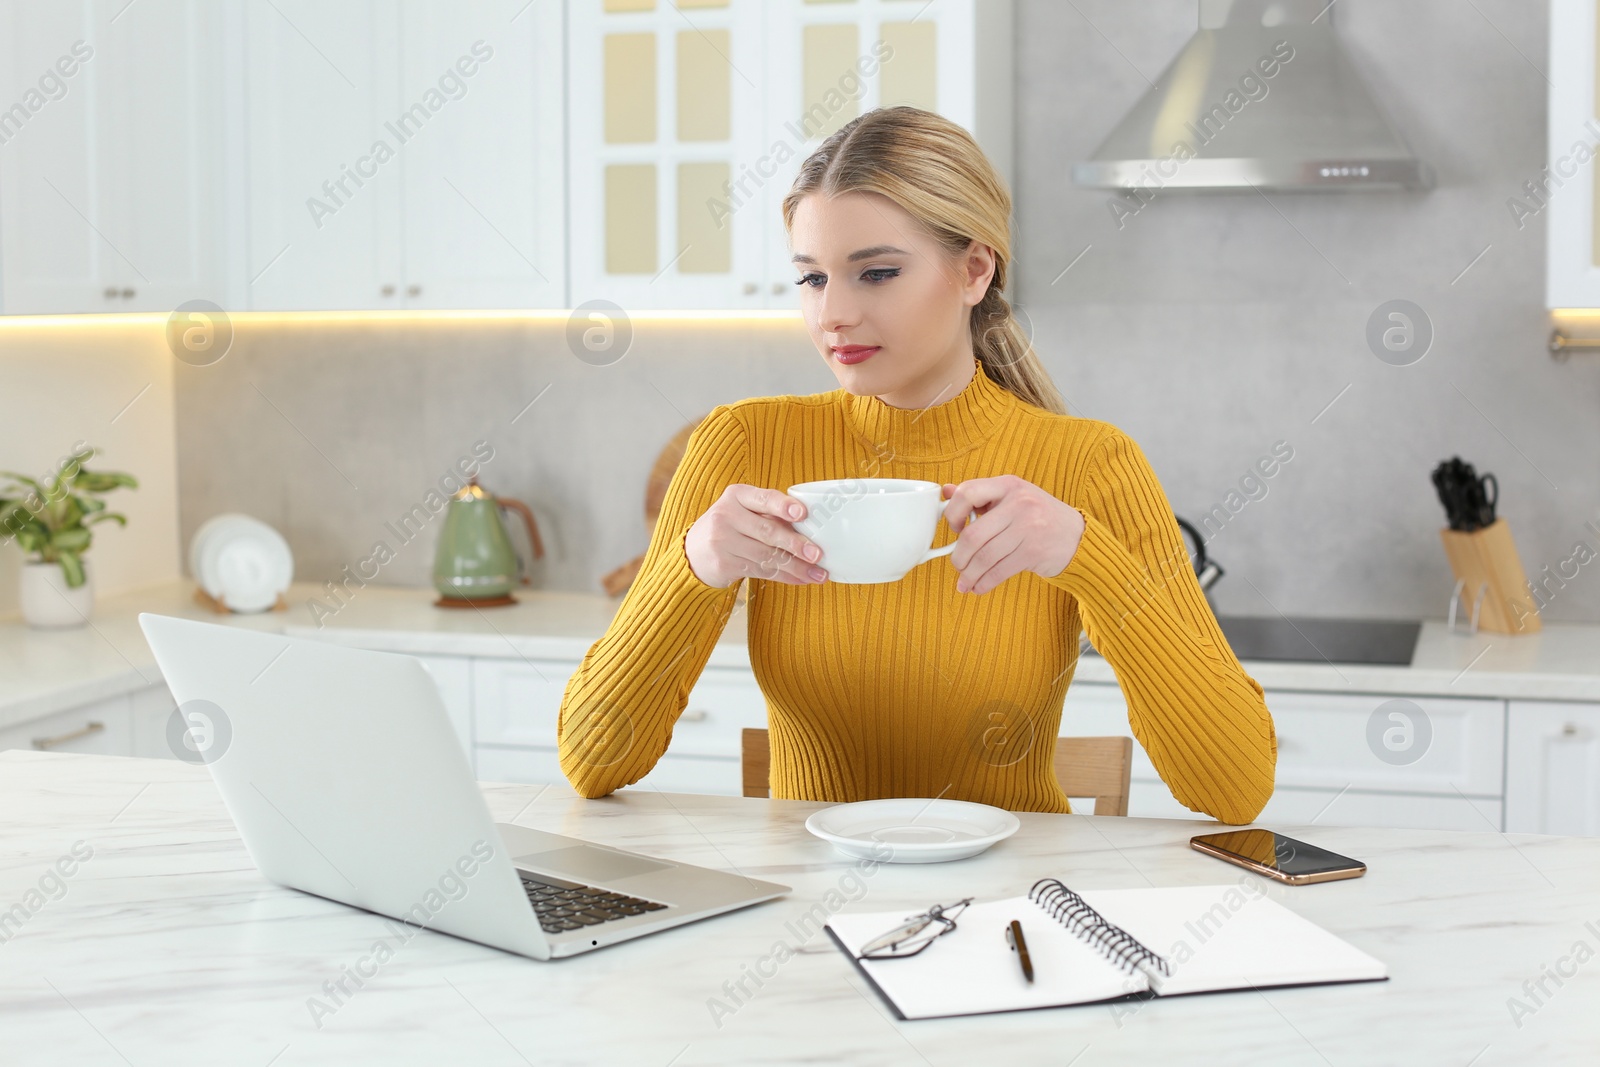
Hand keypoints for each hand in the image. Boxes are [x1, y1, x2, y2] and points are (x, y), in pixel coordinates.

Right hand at [684, 485, 827, 588]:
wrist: (694, 552)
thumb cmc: (731, 527)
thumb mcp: (744, 511)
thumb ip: (770, 514)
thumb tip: (813, 530)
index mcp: (737, 495)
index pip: (763, 498)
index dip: (783, 506)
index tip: (802, 513)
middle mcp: (726, 515)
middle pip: (767, 531)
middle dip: (796, 544)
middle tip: (817, 554)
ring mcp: (722, 541)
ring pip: (767, 556)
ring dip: (796, 567)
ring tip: (818, 574)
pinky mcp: (724, 564)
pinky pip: (761, 571)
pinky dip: (785, 576)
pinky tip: (801, 579)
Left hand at [940, 476, 1084, 593]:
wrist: (1078, 536)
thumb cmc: (1037, 516)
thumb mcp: (1012, 497)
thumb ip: (981, 495)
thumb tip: (945, 491)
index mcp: (1008, 485)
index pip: (968, 493)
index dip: (953, 513)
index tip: (955, 528)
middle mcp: (1019, 503)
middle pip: (973, 535)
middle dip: (958, 556)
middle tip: (957, 564)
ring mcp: (1028, 528)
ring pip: (984, 557)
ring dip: (969, 574)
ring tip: (965, 581)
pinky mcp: (1034, 552)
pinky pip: (999, 571)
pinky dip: (984, 583)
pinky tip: (978, 587)